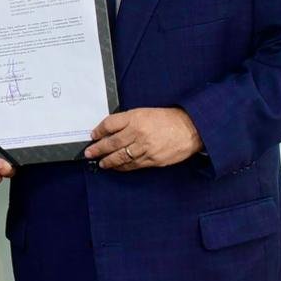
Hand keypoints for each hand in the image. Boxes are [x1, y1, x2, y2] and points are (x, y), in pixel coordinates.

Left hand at [84, 107, 202, 170]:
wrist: (191, 129)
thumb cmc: (168, 119)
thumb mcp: (145, 112)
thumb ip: (128, 121)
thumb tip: (111, 131)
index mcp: (136, 118)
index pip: (110, 124)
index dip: (99, 131)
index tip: (93, 136)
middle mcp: (138, 133)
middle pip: (112, 142)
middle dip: (98, 149)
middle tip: (89, 153)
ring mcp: (145, 148)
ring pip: (120, 156)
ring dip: (108, 161)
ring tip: (101, 163)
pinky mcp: (152, 160)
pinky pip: (133, 165)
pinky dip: (122, 167)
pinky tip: (116, 167)